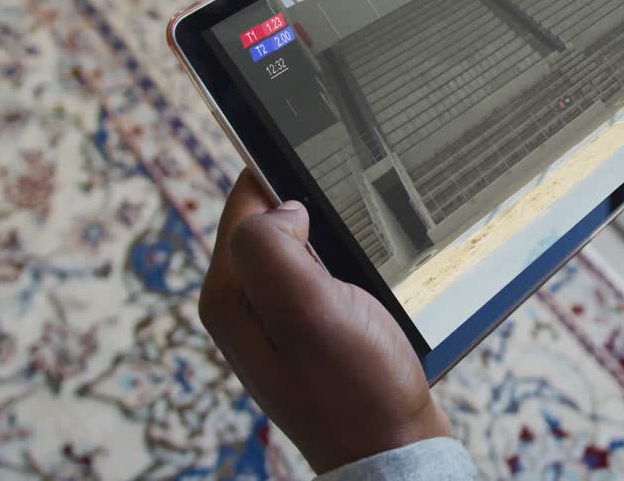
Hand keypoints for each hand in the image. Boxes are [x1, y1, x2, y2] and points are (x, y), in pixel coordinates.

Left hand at [199, 170, 449, 472]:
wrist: (395, 448)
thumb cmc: (357, 389)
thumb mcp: (308, 311)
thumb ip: (273, 249)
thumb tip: (282, 206)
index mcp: (228, 295)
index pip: (244, 200)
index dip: (285, 175)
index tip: (329, 174)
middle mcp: (245, 305)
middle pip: (273, 220)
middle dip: (313, 209)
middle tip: (354, 224)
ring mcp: (277, 319)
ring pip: (303, 245)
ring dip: (334, 238)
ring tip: (365, 253)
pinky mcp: (310, 328)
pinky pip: (323, 272)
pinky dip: (347, 263)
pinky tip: (369, 276)